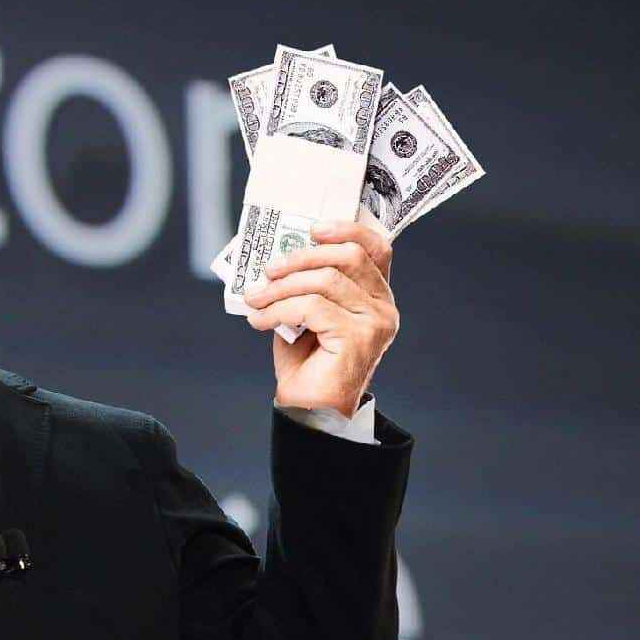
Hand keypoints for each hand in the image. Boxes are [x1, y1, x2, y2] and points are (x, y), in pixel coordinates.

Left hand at [243, 206, 398, 416]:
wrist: (309, 410)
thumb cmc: (308, 363)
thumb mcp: (306, 312)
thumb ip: (306, 283)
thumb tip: (278, 254)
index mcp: (376, 296)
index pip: (376, 248)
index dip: (346, 230)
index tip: (312, 229)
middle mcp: (384, 307)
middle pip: (348, 257)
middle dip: (301, 257)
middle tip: (268, 270)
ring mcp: (375, 323)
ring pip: (325, 281)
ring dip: (281, 287)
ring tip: (256, 299)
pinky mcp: (358, 338)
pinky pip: (311, 307)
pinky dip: (277, 310)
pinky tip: (259, 321)